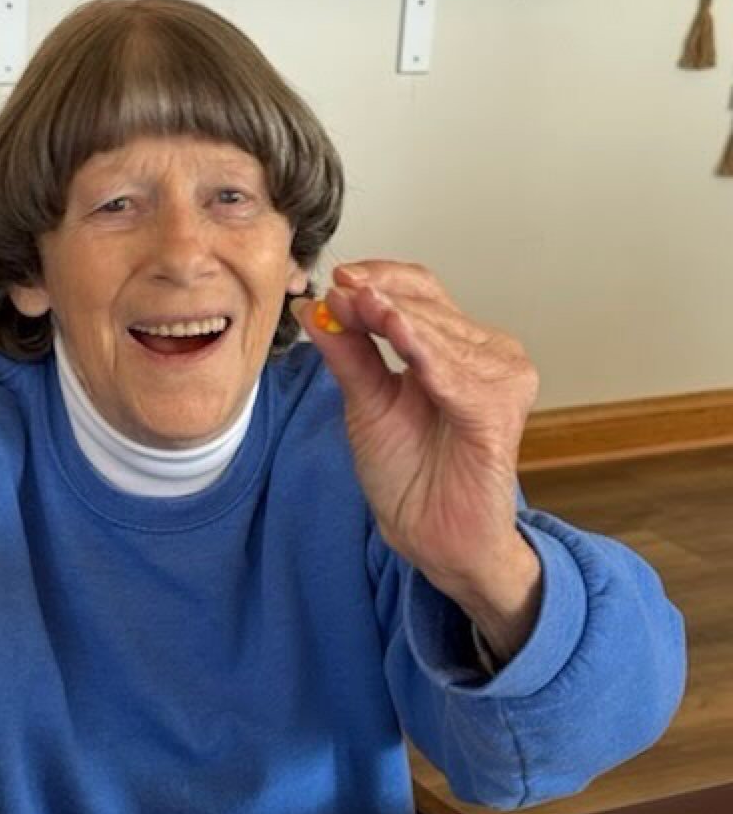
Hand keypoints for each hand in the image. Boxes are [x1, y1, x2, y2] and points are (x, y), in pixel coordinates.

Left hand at [292, 262, 541, 656]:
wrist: (431, 535)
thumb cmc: (408, 474)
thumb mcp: (366, 402)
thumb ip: (348, 354)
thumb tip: (314, 308)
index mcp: (454, 347)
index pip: (421, 291)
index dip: (380, 278)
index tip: (337, 279)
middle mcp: (486, 354)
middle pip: (430, 306)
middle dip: (380, 295)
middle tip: (340, 290)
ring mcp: (500, 379)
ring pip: (440, 334)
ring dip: (397, 318)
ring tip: (360, 305)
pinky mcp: (500, 411)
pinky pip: (457, 375)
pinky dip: (425, 352)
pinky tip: (396, 332)